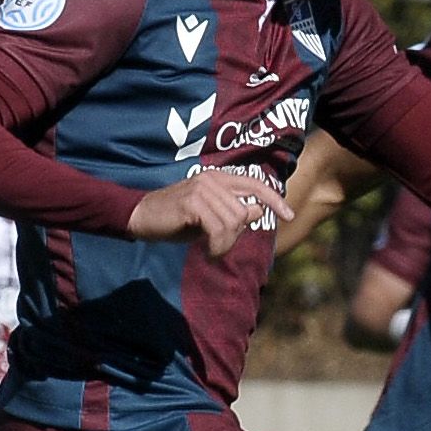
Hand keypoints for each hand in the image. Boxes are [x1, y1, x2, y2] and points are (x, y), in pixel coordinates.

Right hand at [128, 171, 293, 258]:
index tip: (289, 216)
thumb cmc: (175, 220)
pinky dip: (217, 246)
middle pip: (244, 211)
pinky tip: (207, 252)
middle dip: (236, 236)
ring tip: (211, 251)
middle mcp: (212, 179)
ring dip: (225, 244)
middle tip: (218, 248)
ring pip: (233, 221)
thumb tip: (258, 210)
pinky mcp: (192, 203)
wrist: (141, 217)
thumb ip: (233, 213)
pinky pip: (218, 229)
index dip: (274, 199)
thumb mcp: (209, 218)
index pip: (255, 184)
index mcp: (218, 179)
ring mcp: (202, 189)